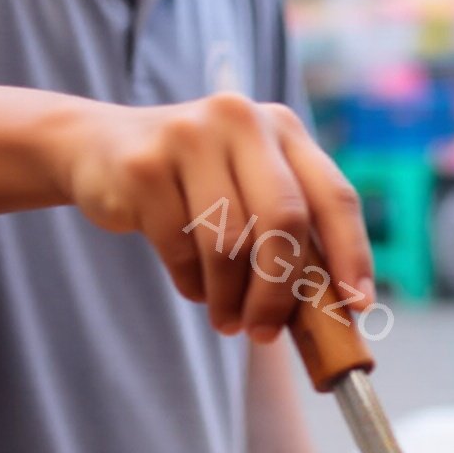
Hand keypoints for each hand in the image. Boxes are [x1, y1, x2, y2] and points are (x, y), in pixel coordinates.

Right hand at [49, 93, 373, 340]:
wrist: (97, 148)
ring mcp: (190, 136)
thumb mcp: (247, 189)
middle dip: (279, 291)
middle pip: (284, 220)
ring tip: (225, 317)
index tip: (355, 306)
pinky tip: (192, 285)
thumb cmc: (192, 185)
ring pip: (229, 243)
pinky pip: (180, 248)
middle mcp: (242, 120)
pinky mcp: (145, 166)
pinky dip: (191, 283)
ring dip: (229, 298)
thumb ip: (289, 233)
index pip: (334, 195)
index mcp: (283, 128)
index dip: (351, 254)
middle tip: (266, 333)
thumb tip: (335, 312)